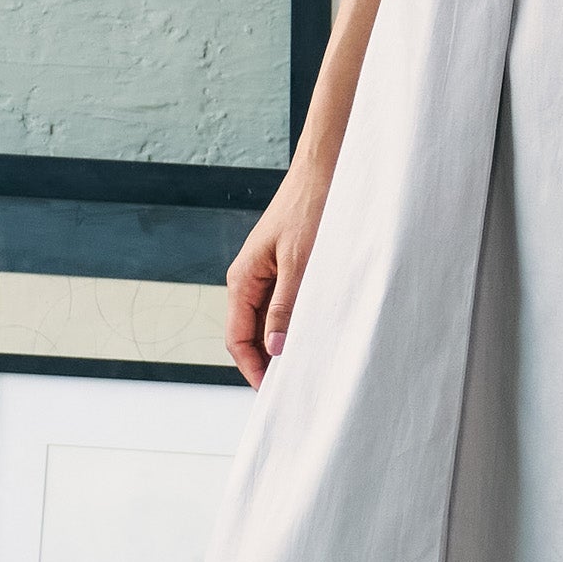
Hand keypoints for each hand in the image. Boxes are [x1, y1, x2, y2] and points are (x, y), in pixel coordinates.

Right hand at [226, 158, 334, 385]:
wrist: (325, 170)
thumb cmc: (310, 207)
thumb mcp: (299, 261)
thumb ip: (286, 305)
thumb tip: (276, 347)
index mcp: (242, 279)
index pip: (237, 338)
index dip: (253, 368)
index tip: (274, 390)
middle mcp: (250, 279)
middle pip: (251, 334)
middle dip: (269, 361)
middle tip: (295, 384)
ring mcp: (268, 274)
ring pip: (270, 321)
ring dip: (285, 342)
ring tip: (310, 362)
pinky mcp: (287, 268)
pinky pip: (285, 304)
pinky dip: (297, 321)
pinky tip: (317, 331)